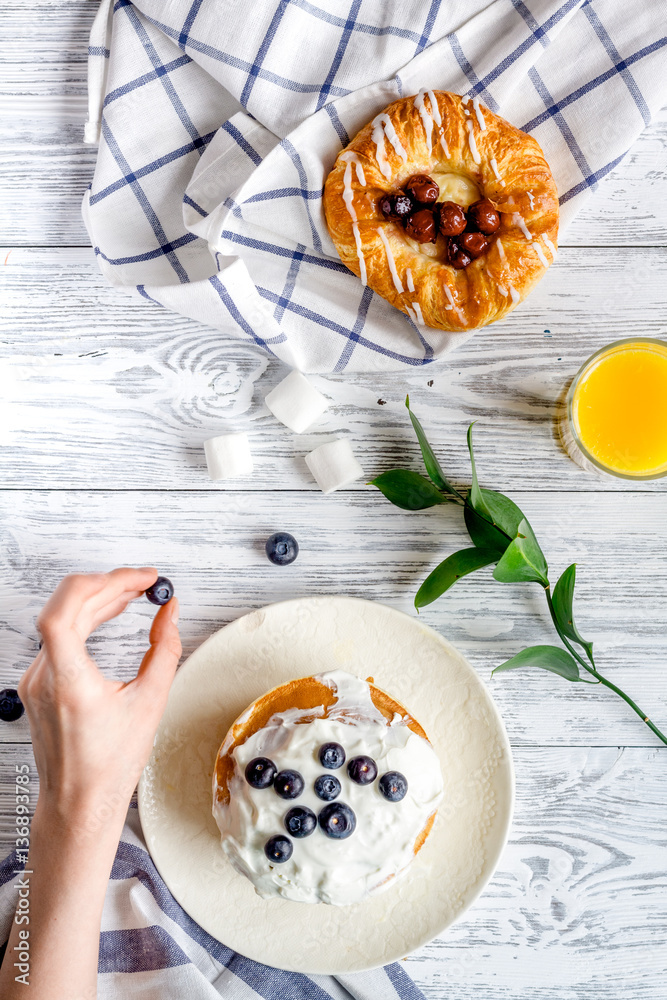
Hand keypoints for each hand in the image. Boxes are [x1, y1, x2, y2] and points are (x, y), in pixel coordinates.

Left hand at [18, 568, 180, 840]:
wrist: (78, 803)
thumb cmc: (110, 765)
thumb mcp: (150, 703)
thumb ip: (164, 650)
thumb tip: (170, 613)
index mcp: (68, 682)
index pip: (65, 610)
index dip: (104, 583)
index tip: (140, 579)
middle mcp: (43, 676)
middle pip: (68, 606)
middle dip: (110, 585)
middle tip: (146, 582)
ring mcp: (35, 679)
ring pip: (62, 617)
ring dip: (98, 599)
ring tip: (134, 593)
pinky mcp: (38, 683)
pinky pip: (59, 636)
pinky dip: (86, 618)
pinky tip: (109, 615)